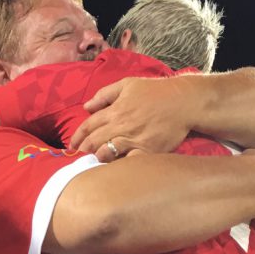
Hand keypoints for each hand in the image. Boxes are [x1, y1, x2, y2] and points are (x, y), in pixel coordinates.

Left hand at [70, 76, 193, 160]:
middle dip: (84, 149)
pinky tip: (114, 169)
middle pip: (94, 141)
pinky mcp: (147, 150)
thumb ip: (105, 94)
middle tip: (79, 155)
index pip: (89, 125)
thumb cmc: (155, 91)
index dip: (77, 136)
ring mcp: (134, 139)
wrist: (182, 101)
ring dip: (98, 158)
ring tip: (95, 160)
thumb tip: (87, 106)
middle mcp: (122, 125)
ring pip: (107, 153)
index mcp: (115, 110)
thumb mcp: (128, 84)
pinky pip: (128, 162)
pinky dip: (119, 166)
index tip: (72, 145)